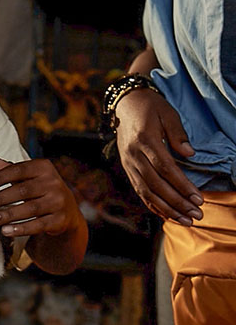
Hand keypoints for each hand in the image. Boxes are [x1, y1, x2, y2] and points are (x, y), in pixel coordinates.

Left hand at [0, 158, 81, 237]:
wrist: (66, 210)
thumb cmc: (38, 189)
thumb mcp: (26, 177)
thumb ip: (9, 170)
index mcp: (43, 167)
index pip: (18, 170)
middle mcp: (53, 183)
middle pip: (22, 191)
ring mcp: (59, 202)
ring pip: (30, 209)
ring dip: (7, 215)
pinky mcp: (60, 220)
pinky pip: (38, 225)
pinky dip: (21, 228)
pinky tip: (5, 230)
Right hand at [114, 88, 202, 224]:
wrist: (125, 104)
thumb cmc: (151, 107)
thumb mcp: (168, 113)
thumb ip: (178, 134)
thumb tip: (189, 155)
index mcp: (144, 140)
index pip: (165, 168)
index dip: (182, 185)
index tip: (199, 198)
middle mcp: (133, 155)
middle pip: (156, 184)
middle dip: (177, 202)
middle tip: (197, 214)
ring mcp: (128, 163)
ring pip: (146, 191)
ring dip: (166, 209)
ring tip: (186, 221)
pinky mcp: (127, 168)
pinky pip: (139, 190)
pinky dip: (153, 205)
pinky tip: (167, 215)